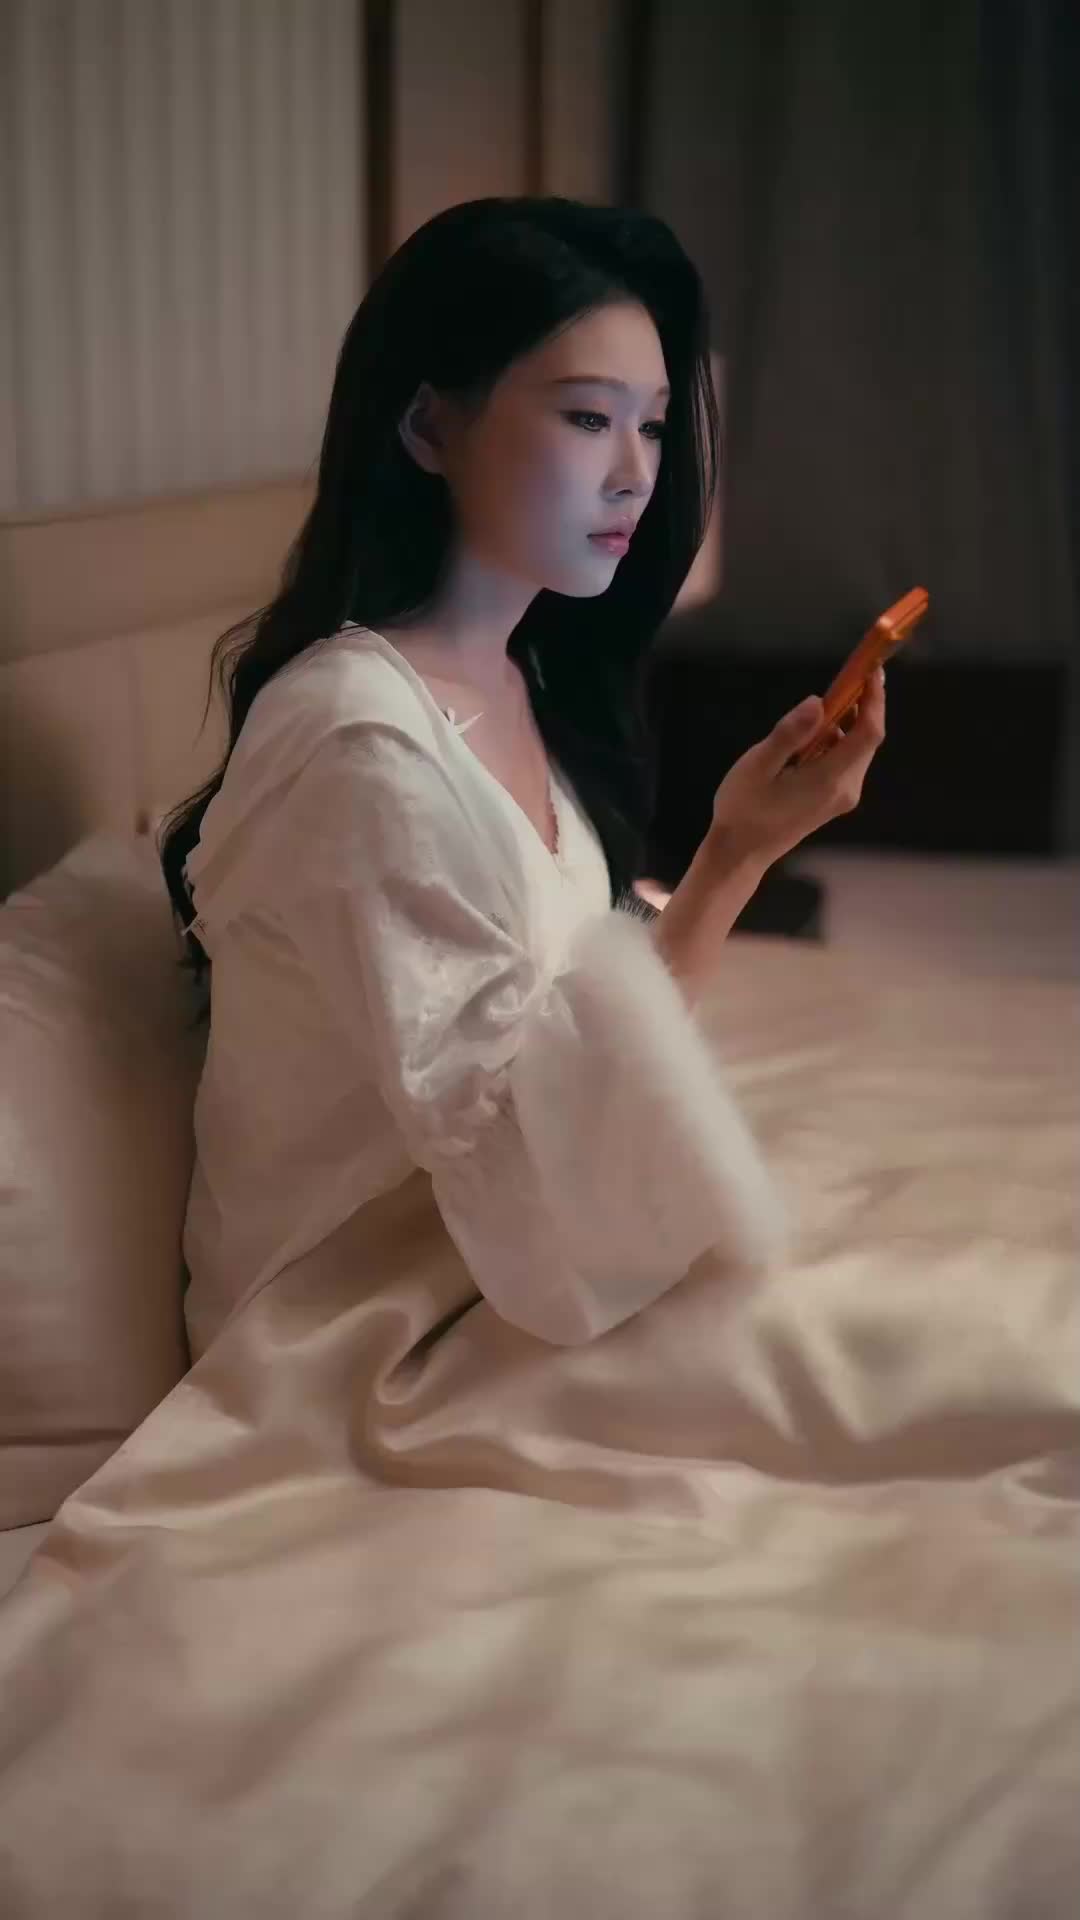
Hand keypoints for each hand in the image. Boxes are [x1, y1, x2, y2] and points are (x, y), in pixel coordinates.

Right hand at [709, 667, 886, 869]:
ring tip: (819, 709)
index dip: (874, 699)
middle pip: (867, 739)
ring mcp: (842, 797)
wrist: (741, 852)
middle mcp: (845, 789)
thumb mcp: (758, 766)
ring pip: (857, 750)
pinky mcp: (834, 800)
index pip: (869, 733)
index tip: (871, 670)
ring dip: (847, 723)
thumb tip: (817, 702)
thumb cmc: (744, 809)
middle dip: (863, 706)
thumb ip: (790, 733)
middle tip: (847, 677)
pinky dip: (837, 741)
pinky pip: (846, 761)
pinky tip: (811, 737)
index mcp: (830, 779)